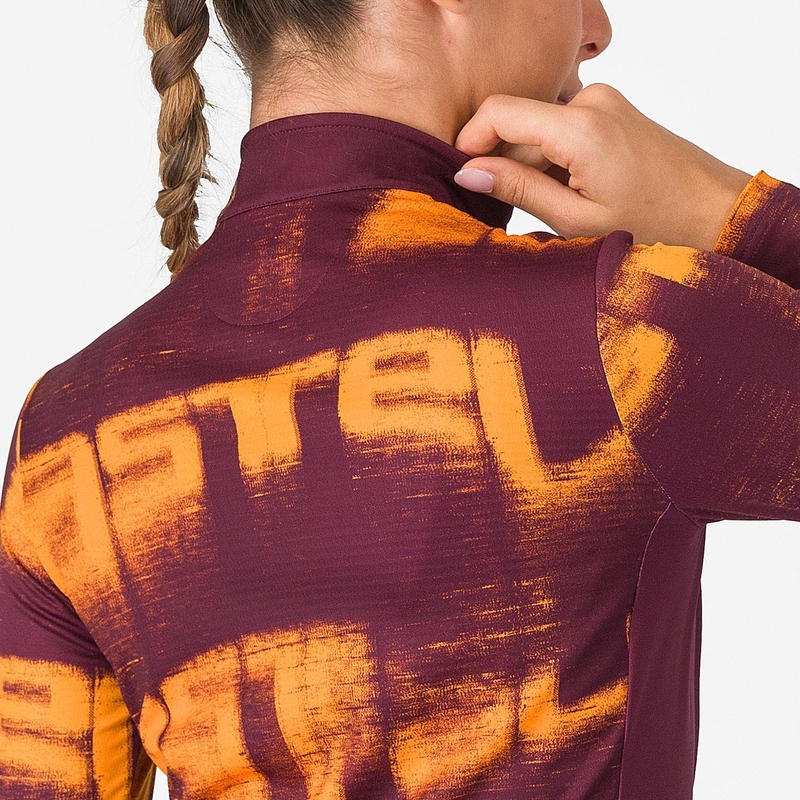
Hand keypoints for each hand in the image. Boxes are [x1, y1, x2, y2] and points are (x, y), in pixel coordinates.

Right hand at [453, 84, 752, 250]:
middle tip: (508, 209)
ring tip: (554, 207)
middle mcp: (591, 102)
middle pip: (517, 124)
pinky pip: (560, 130)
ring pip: (538, 130)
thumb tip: (466, 172)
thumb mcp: (576, 219)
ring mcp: (602, 102)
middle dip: (502, 163)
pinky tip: (570, 192)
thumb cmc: (652, 223)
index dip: (469, 141)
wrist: (712, 209)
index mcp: (581, 128)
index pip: (499, 112)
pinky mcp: (609, 110)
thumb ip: (518, 190)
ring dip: (531, 166)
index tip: (461, 175)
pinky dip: (552, 160)